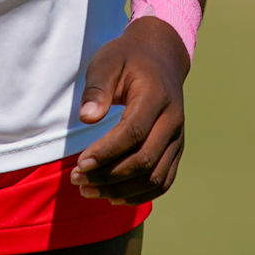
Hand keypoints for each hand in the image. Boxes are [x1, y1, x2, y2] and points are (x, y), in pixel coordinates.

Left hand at [70, 15, 188, 204]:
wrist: (161, 57)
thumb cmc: (127, 59)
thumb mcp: (108, 62)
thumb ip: (97, 88)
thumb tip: (87, 118)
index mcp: (156, 96)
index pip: (134, 132)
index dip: (107, 152)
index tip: (80, 164)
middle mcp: (173, 120)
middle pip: (145, 159)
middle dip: (109, 176)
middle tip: (77, 180)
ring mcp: (177, 138)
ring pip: (155, 176)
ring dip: (121, 190)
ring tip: (88, 191)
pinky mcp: (176, 150)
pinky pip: (163, 181)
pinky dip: (140, 195)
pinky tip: (113, 196)